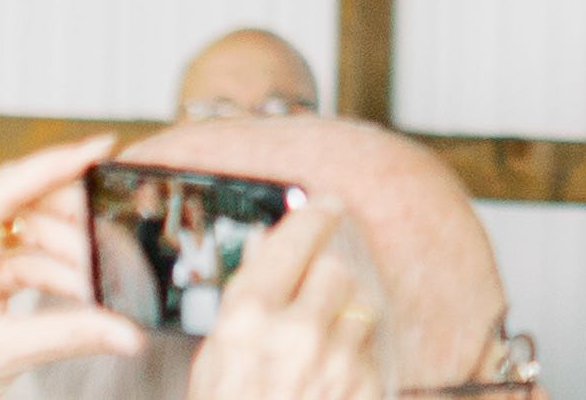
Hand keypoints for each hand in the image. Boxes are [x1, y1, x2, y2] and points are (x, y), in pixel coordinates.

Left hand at [0, 138, 145, 399]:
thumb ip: (70, 335)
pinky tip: (87, 284)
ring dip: (72, 251)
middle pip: (25, 203)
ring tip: (104, 272)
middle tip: (116, 228)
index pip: (1, 189)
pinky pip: (33, 252)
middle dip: (74, 220)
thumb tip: (126, 331)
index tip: (99, 147)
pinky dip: (61, 268)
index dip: (55, 165)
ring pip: (36, 227)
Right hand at [189, 196, 390, 399]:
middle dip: (323, 285)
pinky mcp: (365, 384)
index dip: (314, 217)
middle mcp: (296, 333)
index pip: (295, 239)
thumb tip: (271, 245)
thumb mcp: (215, 362)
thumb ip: (247, 303)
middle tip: (307, 308)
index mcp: (247, 320)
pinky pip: (370, 347)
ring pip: (359, 308)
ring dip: (343, 324)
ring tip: (314, 358)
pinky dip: (354, 357)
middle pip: (334, 270)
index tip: (326, 204)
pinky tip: (327, 383)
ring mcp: (336, 360)